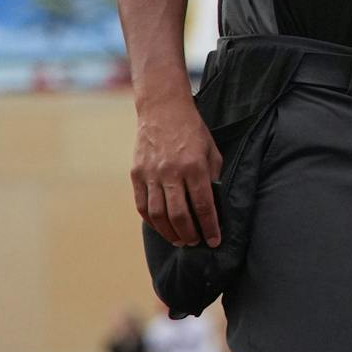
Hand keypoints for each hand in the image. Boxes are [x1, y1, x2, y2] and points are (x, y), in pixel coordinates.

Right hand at [131, 93, 222, 247]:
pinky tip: (161, 226)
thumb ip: (213, 174)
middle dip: (190, 234)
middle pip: (179, 214)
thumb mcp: (212, 149)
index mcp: (195, 166)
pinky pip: (142, 205)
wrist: (163, 109)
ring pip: (158, 214)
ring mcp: (151, 174)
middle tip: (196, 242)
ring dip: (169, 232)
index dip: (210, 226)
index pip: (203, 205)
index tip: (214, 240)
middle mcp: (172, 172)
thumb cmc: (193, 129)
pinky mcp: (136, 174)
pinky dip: (152, 221)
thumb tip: (214, 201)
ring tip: (180, 240)